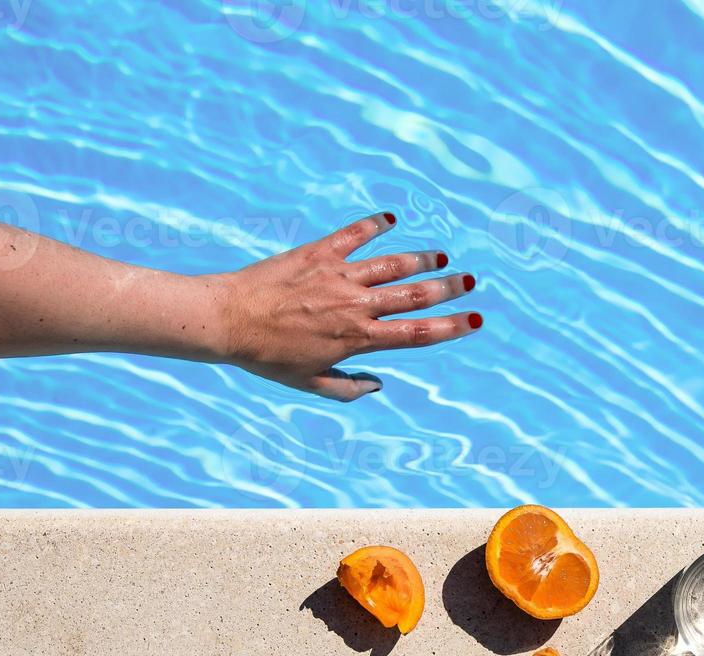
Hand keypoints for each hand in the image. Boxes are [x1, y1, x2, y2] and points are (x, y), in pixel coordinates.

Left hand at [212, 212, 481, 401]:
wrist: (227, 320)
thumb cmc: (266, 356)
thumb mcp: (309, 383)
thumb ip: (347, 387)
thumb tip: (377, 384)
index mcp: (357, 338)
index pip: (417, 332)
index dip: (452, 327)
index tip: (477, 320)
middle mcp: (355, 305)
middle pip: (414, 294)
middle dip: (448, 288)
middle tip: (471, 280)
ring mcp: (338, 275)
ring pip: (392, 263)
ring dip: (421, 259)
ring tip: (442, 255)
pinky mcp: (319, 252)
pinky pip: (353, 234)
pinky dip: (374, 225)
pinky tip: (391, 219)